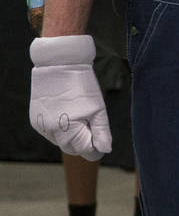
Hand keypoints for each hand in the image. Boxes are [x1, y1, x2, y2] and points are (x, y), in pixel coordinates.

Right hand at [29, 35, 111, 161]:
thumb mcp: (98, 108)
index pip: (85, 151)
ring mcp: (41, 126)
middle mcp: (51, 131)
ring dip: (72, 137)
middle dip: (84, 144)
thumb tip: (105, 150)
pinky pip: (50, 132)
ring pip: (60, 141)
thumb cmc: (82, 86)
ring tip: (81, 117)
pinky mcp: (35, 120)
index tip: (103, 144)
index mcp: (68, 130)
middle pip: (71, 148)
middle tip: (94, 130)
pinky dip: (60, 129)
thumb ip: (102, 132)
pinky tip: (67, 115)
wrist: (58, 65)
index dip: (96, 150)